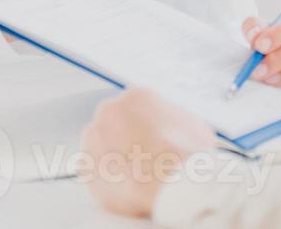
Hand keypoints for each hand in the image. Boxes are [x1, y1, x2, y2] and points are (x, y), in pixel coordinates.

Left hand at [80, 88, 215, 217]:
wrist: (170, 183)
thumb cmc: (185, 154)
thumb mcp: (194, 126)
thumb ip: (176, 121)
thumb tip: (176, 128)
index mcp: (135, 96)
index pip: (137, 108)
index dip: (147, 127)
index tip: (153, 140)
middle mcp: (109, 111)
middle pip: (116, 123)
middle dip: (127, 139)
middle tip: (144, 157)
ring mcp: (93, 138)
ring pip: (102, 145)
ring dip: (115, 156)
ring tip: (136, 174)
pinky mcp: (86, 166)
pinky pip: (94, 169)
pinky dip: (106, 176)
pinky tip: (125, 184)